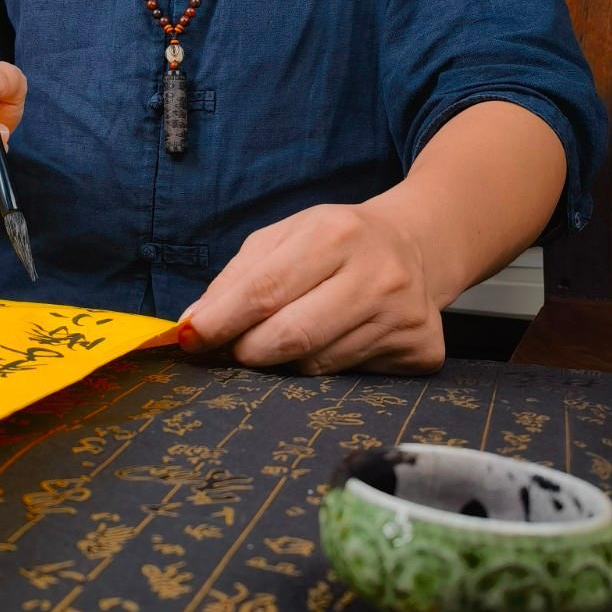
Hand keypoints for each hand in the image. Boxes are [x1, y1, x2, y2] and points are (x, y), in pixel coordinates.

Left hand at [178, 202, 444, 374]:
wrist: (416, 244)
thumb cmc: (336, 241)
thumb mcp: (284, 237)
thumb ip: (236, 278)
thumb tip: (193, 325)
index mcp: (335, 233)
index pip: (266, 289)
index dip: (221, 320)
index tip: (190, 338)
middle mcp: (376, 274)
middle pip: (292, 335)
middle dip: (248, 350)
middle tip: (233, 349)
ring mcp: (403, 315)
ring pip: (317, 363)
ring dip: (285, 361)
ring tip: (286, 337)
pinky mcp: (421, 350)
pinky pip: (350, 377)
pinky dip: (325, 365)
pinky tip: (333, 339)